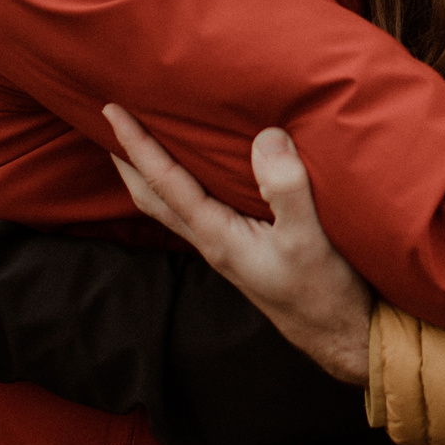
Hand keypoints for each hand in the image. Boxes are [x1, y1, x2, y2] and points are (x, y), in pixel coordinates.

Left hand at [101, 103, 373, 385]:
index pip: (164, 182)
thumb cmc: (323, 289)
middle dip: (127, 160)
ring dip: (149, 172)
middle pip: (152, 197)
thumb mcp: (307, 237)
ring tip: (140, 141)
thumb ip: (285, 187)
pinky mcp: (243, 247)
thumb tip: (266, 136)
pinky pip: (198, 207)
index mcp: (217, 235)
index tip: (111, 111)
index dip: (136, 145)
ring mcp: (225, 246)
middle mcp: (212, 240)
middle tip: (105, 123)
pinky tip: (199, 171)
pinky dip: (182, 183)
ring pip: (171, 204)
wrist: (339, 333)